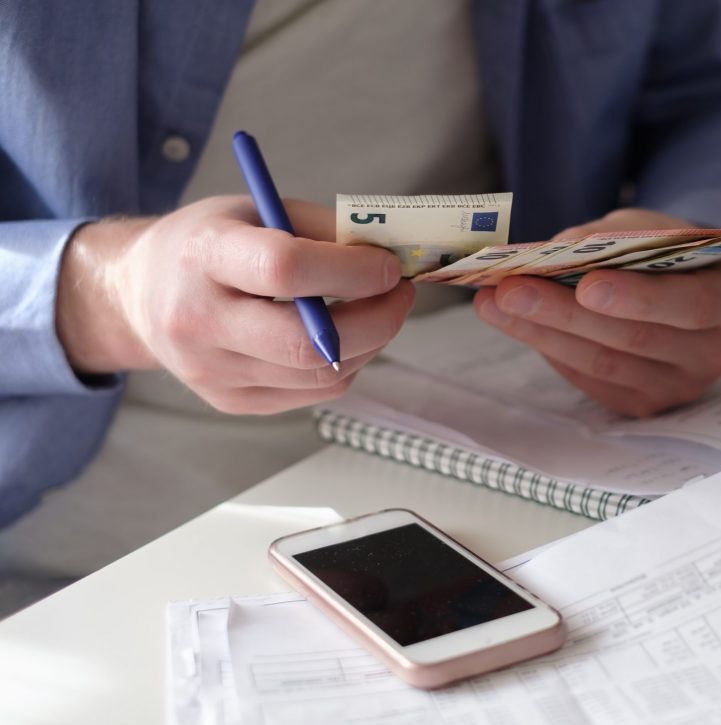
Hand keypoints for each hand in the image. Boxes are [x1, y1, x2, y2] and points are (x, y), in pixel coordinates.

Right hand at [56, 196, 414, 413]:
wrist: (139, 295)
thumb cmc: (208, 243)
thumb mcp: (256, 208)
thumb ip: (322, 228)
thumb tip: (391, 252)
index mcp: (202, 256)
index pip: (282, 270)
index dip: (350, 271)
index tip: (388, 266)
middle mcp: (199, 321)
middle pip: (307, 343)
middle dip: (376, 320)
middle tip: (402, 294)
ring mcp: (211, 371)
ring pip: (320, 375)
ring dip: (370, 343)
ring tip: (378, 310)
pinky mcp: (230, 401)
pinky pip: (313, 393)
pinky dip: (345, 363)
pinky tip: (345, 335)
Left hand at [473, 208, 720, 416]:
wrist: (685, 289)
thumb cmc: (668, 252)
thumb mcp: (650, 228)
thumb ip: (612, 237)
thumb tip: (556, 252)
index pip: (690, 306)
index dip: (637, 298)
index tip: (586, 284)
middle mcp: (714, 353)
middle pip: (634, 340)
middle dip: (565, 313)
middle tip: (510, 289)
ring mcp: (678, 387)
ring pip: (604, 365)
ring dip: (542, 332)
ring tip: (494, 303)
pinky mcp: (643, 405)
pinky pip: (591, 381)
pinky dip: (551, 349)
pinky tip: (518, 324)